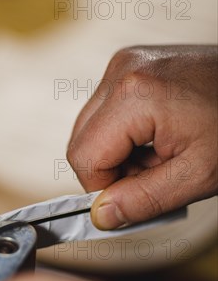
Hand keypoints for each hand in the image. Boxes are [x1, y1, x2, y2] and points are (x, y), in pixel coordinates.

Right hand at [67, 45, 217, 228]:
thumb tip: (101, 216)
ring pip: (91, 130)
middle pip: (82, 142)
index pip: (84, 158)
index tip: (133, 200)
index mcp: (134, 95)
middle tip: (155, 175)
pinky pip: (106, 113)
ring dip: (119, 154)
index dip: (103, 189)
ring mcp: (124, 64)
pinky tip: (158, 136)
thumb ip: (144, 200)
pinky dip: (125, 135)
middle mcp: (121, 71)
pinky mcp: (130, 66)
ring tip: (162, 153)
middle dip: (111, 171)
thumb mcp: (198, 174)